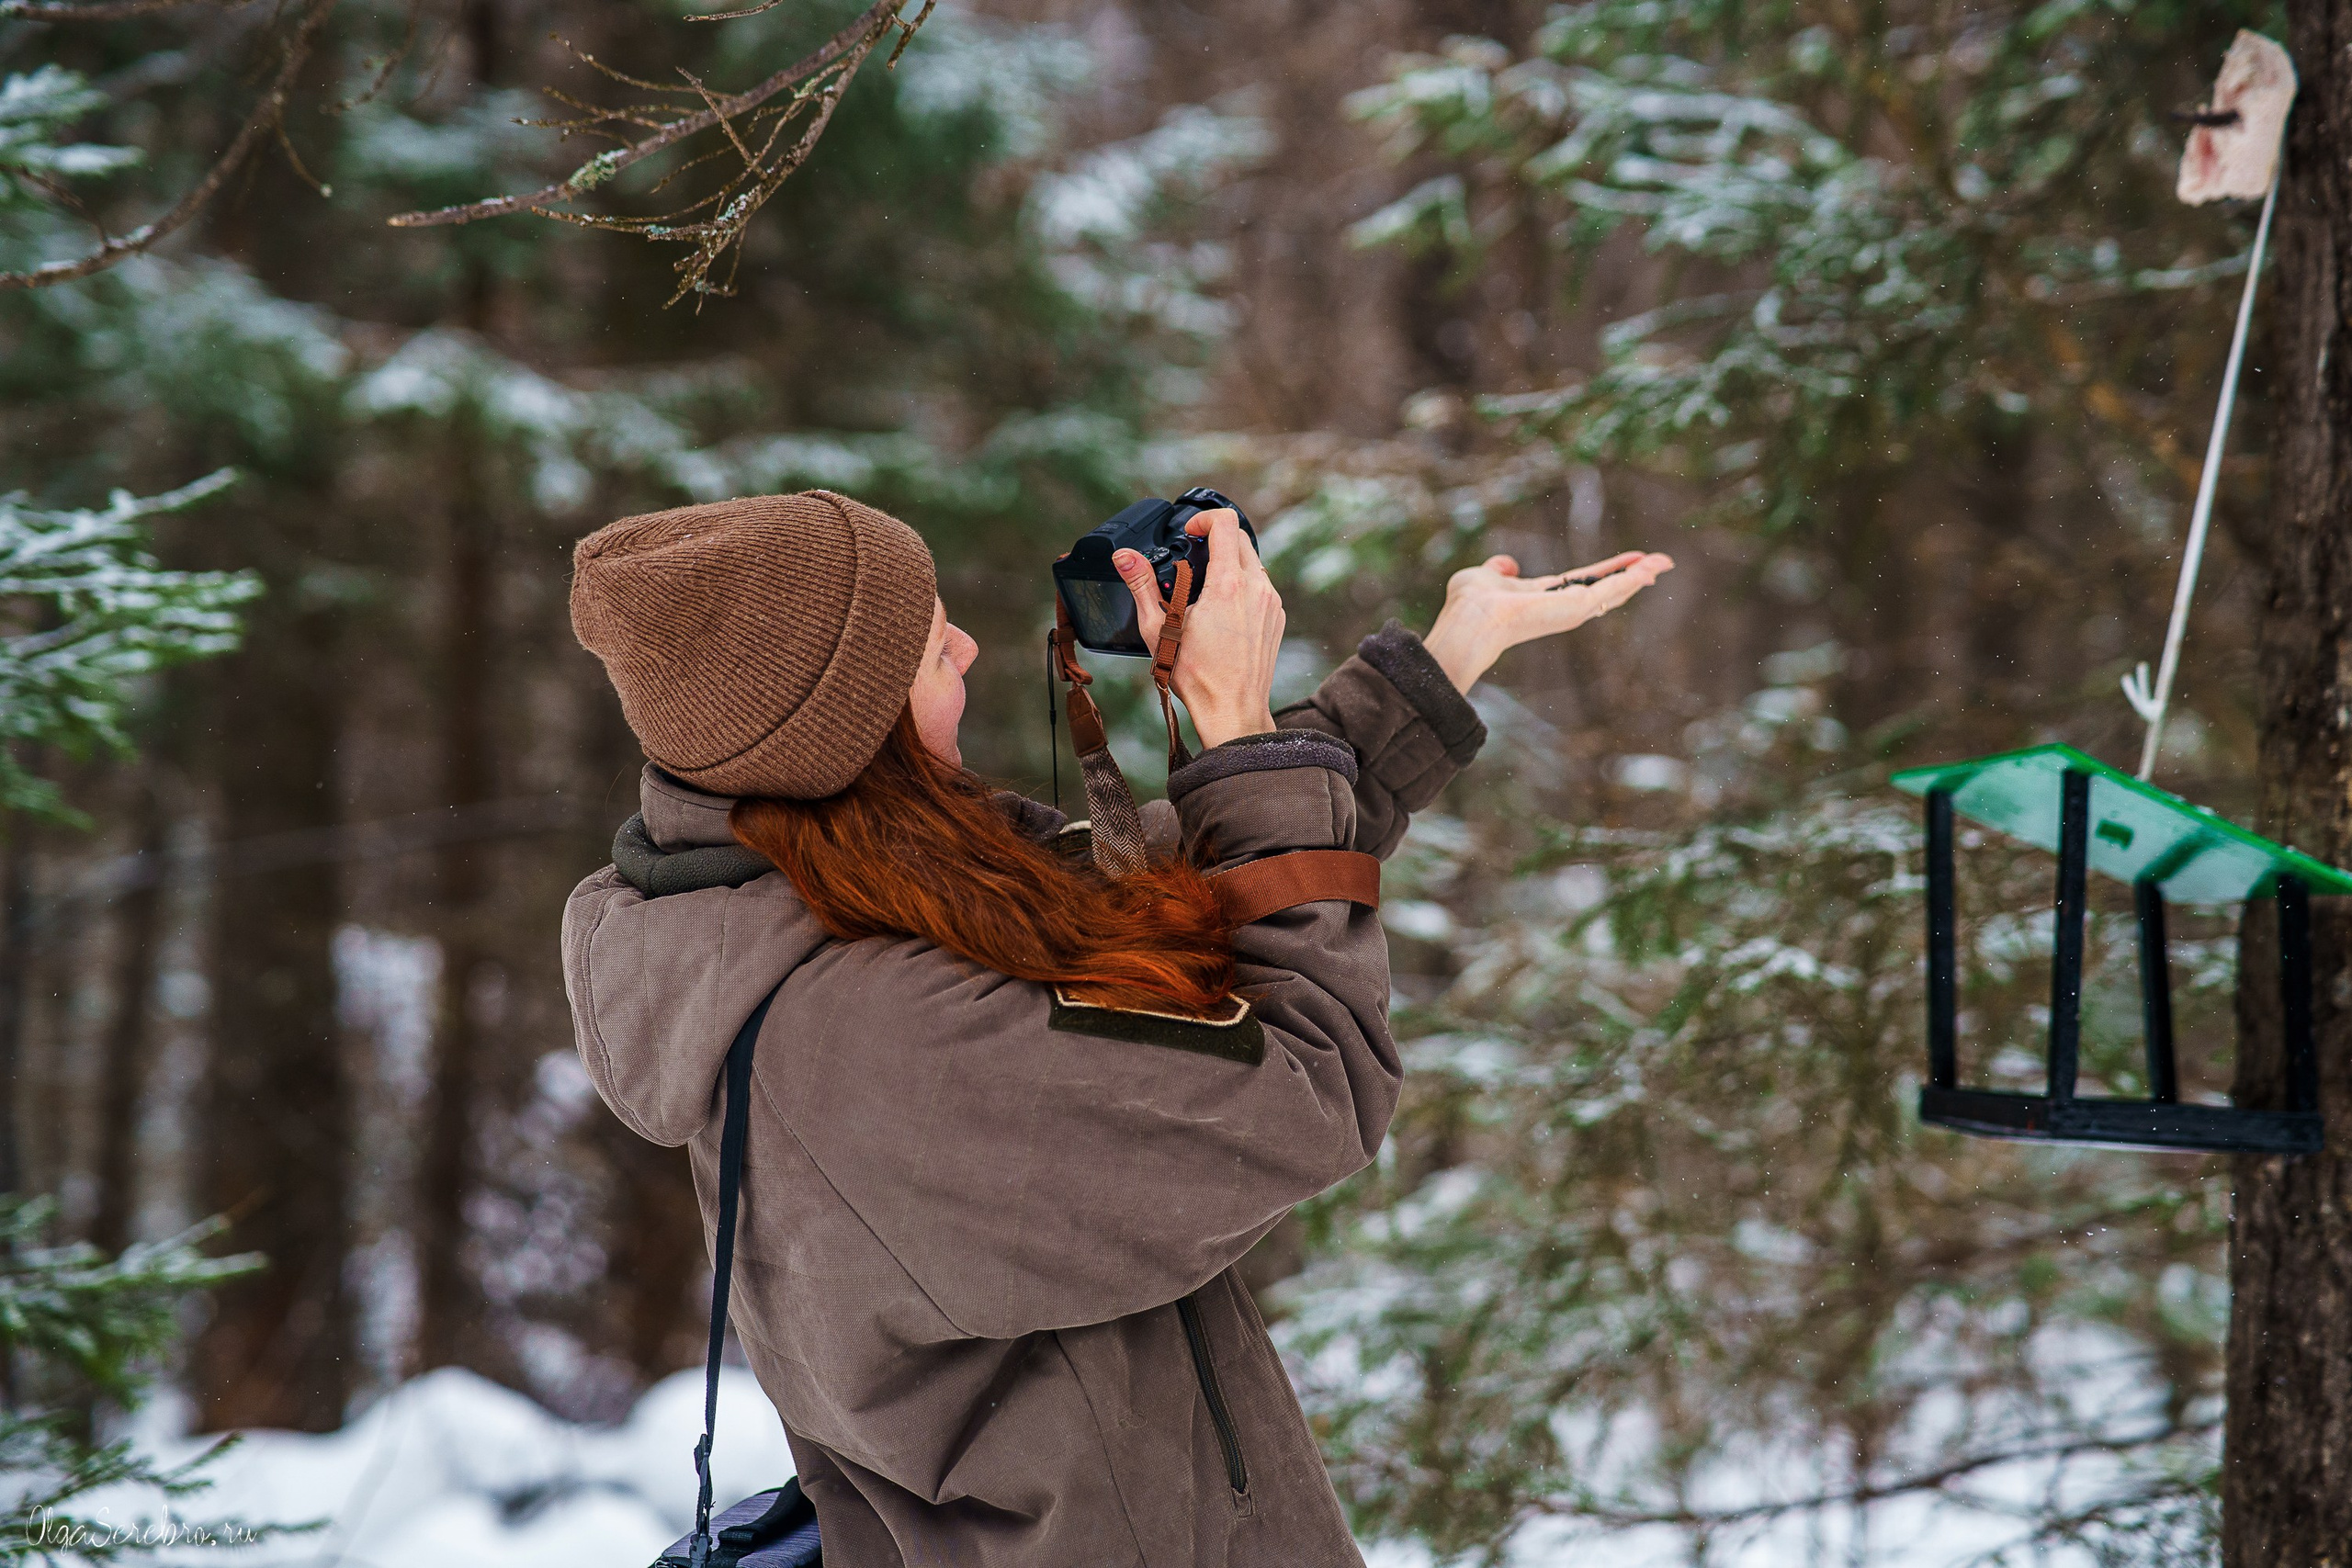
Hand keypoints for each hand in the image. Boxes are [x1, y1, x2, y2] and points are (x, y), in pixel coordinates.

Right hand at [1113, 509, 1283, 747]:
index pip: (1225, 524)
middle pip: (1241, 539)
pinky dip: (1243, 586)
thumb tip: (1125, 557)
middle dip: (1216, 539)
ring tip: (1204, 587)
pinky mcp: (1276, 618)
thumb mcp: (1159, 628)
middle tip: (1192, 556)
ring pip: (1253, 563)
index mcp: (1227, 585)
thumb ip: (1142, 586)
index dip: (1204, 519)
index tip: (1189, 531)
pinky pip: (1262, 587)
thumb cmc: (1196, 675)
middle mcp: (1256, 589)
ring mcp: (1271, 604)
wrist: (1231, 710)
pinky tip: (1222, 610)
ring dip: (1230, 563)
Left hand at [1421, 549, 1674, 693]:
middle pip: (1604, 589)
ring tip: (1664, 561)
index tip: (1626, 562)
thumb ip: (1497, 570)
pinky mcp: (1578, 608)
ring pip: (1614, 591)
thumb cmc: (1470, 605)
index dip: (1603, 572)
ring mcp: (1571, 610)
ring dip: (1640, 576)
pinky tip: (1653, 567)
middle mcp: (1560, 607)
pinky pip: (1613, 590)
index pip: (1580, 583)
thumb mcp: (1483, 576)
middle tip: (1660, 563)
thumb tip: (1506, 563)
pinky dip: (1634, 577)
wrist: (1472, 620)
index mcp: (1542, 599)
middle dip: (1631, 576)